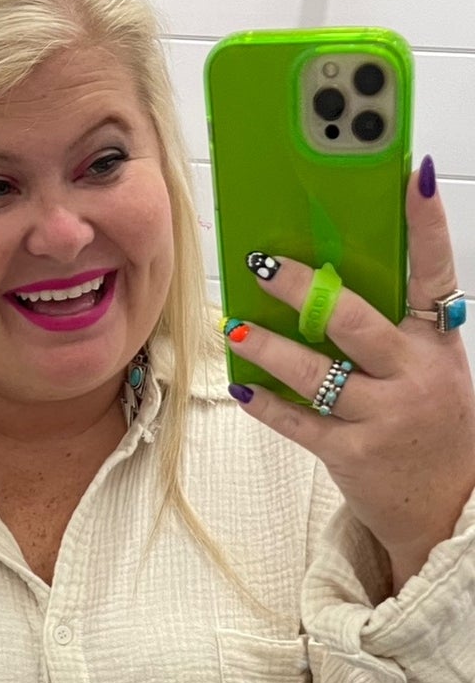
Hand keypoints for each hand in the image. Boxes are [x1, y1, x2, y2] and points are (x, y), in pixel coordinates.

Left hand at [227, 161, 474, 579]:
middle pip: (354, 319)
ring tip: (235, 326)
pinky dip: (266, 403)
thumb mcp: (431, 367)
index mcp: (437, 343)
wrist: (448, 504)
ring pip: (315, 371)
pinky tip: (242, 386)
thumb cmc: (431, 423)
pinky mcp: (350, 453)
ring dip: (269, 346)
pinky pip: (298, 422)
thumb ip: (395, 330)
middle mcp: (412, 374)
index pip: (434, 272)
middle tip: (264, 265)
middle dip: (304, 289)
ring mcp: (382, 415)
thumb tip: (330, 284)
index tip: (409, 177)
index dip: (425, 224)